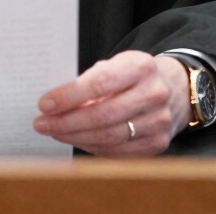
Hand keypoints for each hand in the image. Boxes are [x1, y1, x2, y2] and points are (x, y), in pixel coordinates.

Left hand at [34, 52, 190, 155]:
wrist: (174, 89)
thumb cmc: (133, 74)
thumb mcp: (116, 64)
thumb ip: (91, 79)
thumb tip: (55, 103)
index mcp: (140, 66)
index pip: (99, 83)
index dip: (69, 96)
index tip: (44, 104)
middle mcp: (153, 94)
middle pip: (102, 115)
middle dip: (66, 122)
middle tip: (42, 123)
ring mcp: (158, 122)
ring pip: (108, 137)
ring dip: (75, 137)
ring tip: (54, 131)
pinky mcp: (158, 144)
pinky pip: (117, 152)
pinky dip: (92, 148)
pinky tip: (76, 140)